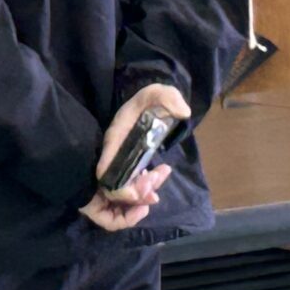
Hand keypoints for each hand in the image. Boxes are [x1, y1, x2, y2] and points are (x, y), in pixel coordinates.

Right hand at [80, 81, 192, 232]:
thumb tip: (183, 112)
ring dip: (141, 195)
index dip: (121, 190)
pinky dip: (143, 190)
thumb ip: (167, 96)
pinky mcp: (126, 169)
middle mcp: (110, 156)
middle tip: (156, 192)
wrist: (147, 104)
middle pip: (112, 190)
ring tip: (160, 177)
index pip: (105, 174)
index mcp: (113, 141)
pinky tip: (159, 176)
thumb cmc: (148, 100)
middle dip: (135, 196)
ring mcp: (117, 164)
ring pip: (120, 194)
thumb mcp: (156, 93)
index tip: (143, 191)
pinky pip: (128, 190)